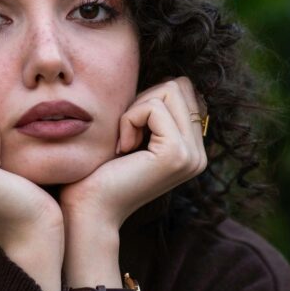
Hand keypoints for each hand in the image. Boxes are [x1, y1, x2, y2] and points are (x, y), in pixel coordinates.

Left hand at [58, 76, 207, 229]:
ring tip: (125, 142)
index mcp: (193, 150)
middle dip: (144, 101)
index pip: (183, 92)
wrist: (90, 210)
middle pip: (180, 86)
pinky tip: (122, 147)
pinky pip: (153, 108)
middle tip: (126, 134)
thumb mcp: (135, 135)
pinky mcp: (176, 154)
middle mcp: (199, 155)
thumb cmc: (101, 172)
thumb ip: (155, 113)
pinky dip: (129, 119)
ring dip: (136, 110)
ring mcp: (192, 156)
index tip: (130, 130)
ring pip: (169, 90)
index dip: (149, 100)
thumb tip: (169, 80)